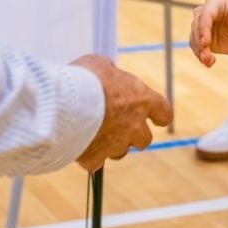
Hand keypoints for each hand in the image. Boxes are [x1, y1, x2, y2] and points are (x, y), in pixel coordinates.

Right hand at [74, 55, 173, 170]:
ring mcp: (116, 144)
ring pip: (120, 152)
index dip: (159, 115)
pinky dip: (88, 156)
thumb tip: (109, 74)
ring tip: (92, 134)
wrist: (63, 103)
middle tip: (117, 127)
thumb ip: (110, 74)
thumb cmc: (83, 80)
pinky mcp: (96, 157)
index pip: (164, 112)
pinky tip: (78, 146)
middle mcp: (134, 125)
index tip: (155, 117)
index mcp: (142, 99)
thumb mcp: (100, 65)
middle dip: (133, 136)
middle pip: (144, 139)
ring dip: (110, 146)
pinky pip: (95, 162)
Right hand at [189, 0, 227, 67]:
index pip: (206, 13)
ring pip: (194, 37)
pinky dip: (200, 55)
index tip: (205, 42)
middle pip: (196, 25)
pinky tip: (209, 63)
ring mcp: (201, 25)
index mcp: (216, 3)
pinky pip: (195, 47)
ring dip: (199, 50)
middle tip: (206, 55)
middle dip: (199, 40)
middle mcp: (205, 12)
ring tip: (209, 62)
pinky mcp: (200, 38)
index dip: (204, 27)